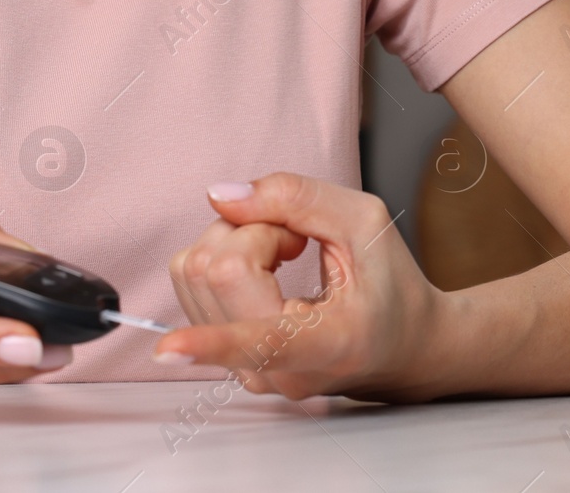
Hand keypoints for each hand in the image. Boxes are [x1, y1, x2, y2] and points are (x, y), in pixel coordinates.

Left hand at [160, 173, 450, 402]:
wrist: (401, 346)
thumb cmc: (390, 285)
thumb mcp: (364, 222)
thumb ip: (296, 198)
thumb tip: (220, 197)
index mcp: (329, 344)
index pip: (261, 339)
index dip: (211, 343)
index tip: (167, 350)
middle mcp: (279, 370)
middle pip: (219, 269)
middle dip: (256, 230)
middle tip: (299, 240)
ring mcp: (249, 371)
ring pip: (195, 271)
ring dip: (237, 241)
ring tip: (286, 255)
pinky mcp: (226, 360)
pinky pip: (191, 283)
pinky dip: (224, 256)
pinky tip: (265, 269)